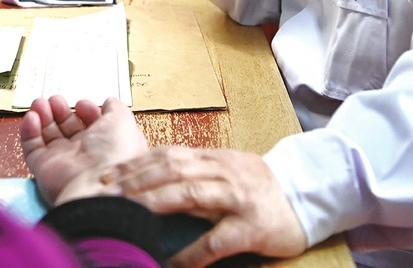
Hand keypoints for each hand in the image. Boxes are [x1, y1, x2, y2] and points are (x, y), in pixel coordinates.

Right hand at [21, 95, 147, 204]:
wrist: (98, 184)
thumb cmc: (115, 154)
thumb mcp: (122, 121)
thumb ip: (115, 108)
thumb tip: (109, 102)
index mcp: (106, 144)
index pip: (92, 125)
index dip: (86, 111)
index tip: (81, 103)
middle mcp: (84, 154)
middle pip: (67, 128)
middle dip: (61, 111)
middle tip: (55, 100)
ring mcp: (63, 161)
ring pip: (48, 135)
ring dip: (43, 116)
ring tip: (40, 103)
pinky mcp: (43, 168)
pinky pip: (32, 147)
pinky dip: (29, 131)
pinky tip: (32, 117)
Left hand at [103, 146, 306, 267]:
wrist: (308, 196)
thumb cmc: (258, 186)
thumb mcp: (224, 169)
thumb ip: (192, 170)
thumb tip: (148, 175)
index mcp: (211, 158)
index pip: (165, 155)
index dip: (133, 164)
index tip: (105, 176)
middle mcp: (221, 172)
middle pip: (171, 169)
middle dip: (134, 180)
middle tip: (103, 193)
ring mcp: (237, 199)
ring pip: (190, 194)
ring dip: (154, 202)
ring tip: (125, 214)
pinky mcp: (251, 228)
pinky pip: (216, 240)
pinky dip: (191, 252)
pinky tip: (170, 263)